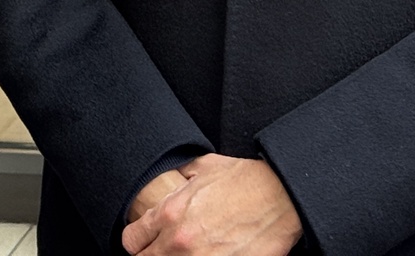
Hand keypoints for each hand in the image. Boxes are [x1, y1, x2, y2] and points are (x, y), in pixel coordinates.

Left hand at [121, 154, 301, 255]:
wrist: (282, 198)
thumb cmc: (247, 181)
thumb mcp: (205, 167)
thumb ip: (181, 175)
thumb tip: (172, 178)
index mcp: (169, 213)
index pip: (132, 240)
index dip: (138, 240)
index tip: (147, 240)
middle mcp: (179, 242)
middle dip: (153, 255)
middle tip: (166, 248)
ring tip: (189, 252)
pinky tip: (208, 255)